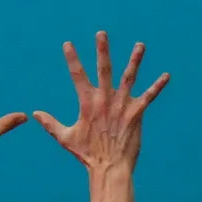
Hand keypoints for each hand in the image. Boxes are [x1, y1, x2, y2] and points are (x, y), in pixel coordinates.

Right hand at [32, 32, 168, 171]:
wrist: (109, 167)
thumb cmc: (87, 154)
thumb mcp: (65, 138)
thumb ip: (50, 124)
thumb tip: (35, 114)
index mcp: (87, 104)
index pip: (77, 76)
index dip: (72, 59)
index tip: (68, 44)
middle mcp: (105, 101)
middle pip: (103, 70)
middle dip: (102, 51)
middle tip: (102, 33)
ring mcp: (121, 106)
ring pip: (129, 78)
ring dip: (135, 60)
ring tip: (140, 45)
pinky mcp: (136, 114)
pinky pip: (149, 97)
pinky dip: (157, 86)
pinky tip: (166, 76)